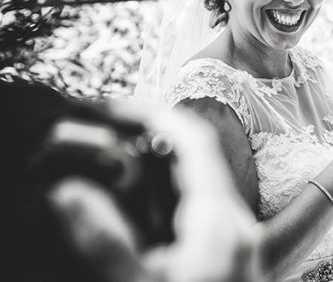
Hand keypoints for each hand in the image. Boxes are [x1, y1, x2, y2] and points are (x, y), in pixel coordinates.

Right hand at [48, 104, 263, 281]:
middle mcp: (234, 222)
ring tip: (114, 160)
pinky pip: (199, 208)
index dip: (153, 116)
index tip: (113, 105)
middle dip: (152, 137)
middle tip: (106, 129)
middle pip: (197, 158)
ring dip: (159, 167)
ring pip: (198, 183)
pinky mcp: (228, 256)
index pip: (192, 144)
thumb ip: (105, 242)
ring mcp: (236, 240)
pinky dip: (168, 196)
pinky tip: (138, 206)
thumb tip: (69, 191)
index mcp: (219, 220)